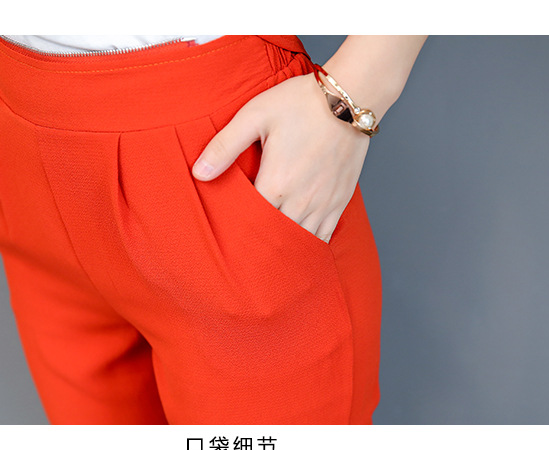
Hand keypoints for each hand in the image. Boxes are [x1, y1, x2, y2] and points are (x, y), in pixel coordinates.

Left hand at [192, 72, 370, 243]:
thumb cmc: (299, 103)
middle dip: (256, 242)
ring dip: (282, 246)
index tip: (224, 232)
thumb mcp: (254, 116)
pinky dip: (308, 244)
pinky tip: (296, 246)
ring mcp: (323, 203)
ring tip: (265, 253)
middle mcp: (301, 200)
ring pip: (299, 241)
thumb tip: (199, 173)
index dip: (234, 229)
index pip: (248, 221)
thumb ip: (224, 146)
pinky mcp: (339, 201)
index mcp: (276, 183)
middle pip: (273, 237)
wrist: (349, 98)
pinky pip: (323, 236)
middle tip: (240, 248)